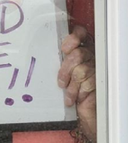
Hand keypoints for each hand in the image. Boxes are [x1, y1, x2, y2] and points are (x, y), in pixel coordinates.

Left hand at [58, 25, 95, 142]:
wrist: (83, 109)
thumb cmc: (70, 88)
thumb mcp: (62, 70)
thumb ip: (60, 58)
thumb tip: (44, 51)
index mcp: (81, 48)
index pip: (80, 34)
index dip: (73, 39)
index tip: (64, 48)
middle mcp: (90, 56)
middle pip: (77, 54)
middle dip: (65, 70)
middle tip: (61, 81)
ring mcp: (96, 69)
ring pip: (80, 71)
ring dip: (71, 86)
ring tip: (68, 92)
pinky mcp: (99, 82)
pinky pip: (86, 84)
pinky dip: (78, 93)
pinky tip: (76, 97)